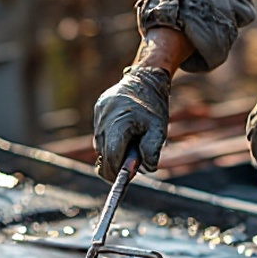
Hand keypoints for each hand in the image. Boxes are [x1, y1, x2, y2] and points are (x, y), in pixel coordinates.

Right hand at [93, 66, 170, 181]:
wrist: (145, 78)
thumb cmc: (154, 105)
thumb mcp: (158, 129)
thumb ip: (152, 150)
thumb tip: (145, 169)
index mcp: (119, 123)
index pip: (111, 156)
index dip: (116, 172)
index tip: (123, 179)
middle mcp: (104, 120)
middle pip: (104, 154)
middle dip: (116, 163)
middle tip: (132, 164)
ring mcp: (98, 115)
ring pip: (101, 144)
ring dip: (114, 151)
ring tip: (132, 142)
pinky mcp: (97, 111)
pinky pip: (101, 133)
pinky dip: (112, 139)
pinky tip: (126, 132)